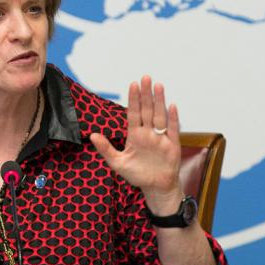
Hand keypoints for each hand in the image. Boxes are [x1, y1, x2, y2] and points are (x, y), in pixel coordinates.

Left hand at [90, 76, 181, 213]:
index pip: (133, 113)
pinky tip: (172, 106)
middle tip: (145, 77)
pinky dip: (173, 118)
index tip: (133, 84)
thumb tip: (92, 135)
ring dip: (159, 101)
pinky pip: (172, 129)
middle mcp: (148, 133)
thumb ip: (105, 149)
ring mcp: (160, 137)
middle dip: (146, 94)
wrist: (155, 187)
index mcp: (134, 135)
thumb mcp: (117, 163)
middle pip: (147, 110)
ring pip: (160, 115)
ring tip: (158, 85)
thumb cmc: (137, 174)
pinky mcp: (172, 145)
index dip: (133, 99)